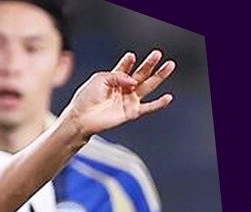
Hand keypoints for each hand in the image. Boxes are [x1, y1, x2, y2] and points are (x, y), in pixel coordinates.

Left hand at [60, 51, 175, 137]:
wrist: (81, 118)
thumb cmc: (85, 99)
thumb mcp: (99, 79)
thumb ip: (118, 75)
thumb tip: (133, 81)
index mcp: (113, 79)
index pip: (125, 67)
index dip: (128, 62)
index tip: (131, 56)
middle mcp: (123, 89)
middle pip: (140, 74)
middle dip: (149, 64)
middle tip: (158, 54)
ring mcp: (128, 100)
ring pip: (148, 86)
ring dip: (159, 76)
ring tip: (169, 66)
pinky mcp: (131, 112)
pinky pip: (148, 108)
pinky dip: (158, 104)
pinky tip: (167, 98)